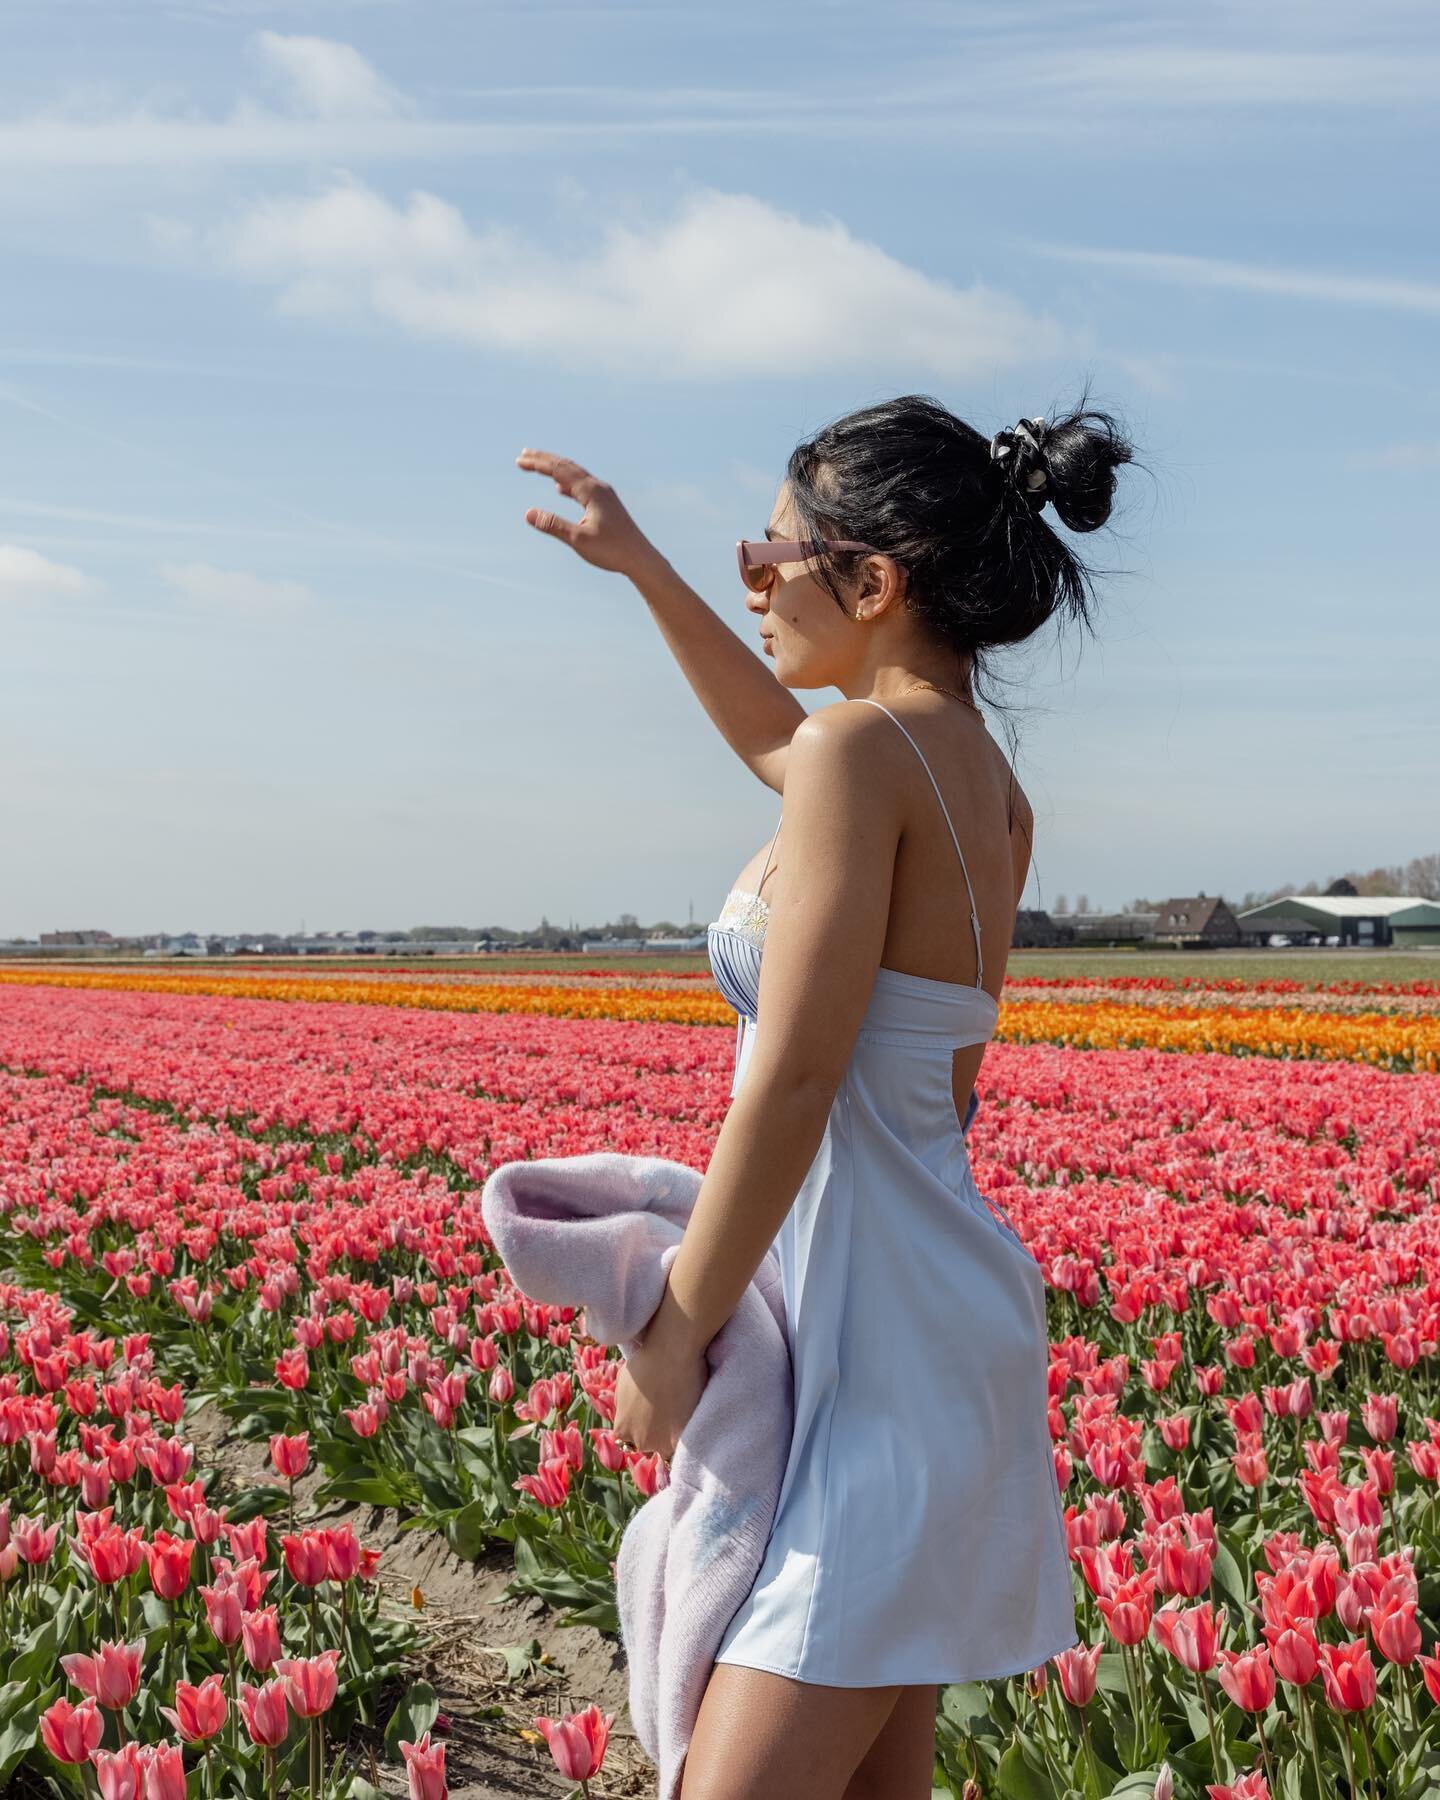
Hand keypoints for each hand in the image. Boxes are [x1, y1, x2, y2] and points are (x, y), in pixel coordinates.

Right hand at [515, 448, 662, 578]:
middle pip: (567, 466)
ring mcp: (604, 494)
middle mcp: (598, 487)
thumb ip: (553, 525)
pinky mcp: (607, 504)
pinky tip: (560, 489)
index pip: (559, 470)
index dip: (538, 464)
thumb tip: (528, 513)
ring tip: (539, 466)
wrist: (641, 559)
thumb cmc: (612, 551)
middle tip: (523, 454)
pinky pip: (582, 486)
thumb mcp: (578, 539)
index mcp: (591, 492)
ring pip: (575, 474)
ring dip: (555, 468)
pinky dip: (567, 482)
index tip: (519, 461)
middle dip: (544, 459)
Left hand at [611, 1311, 709, 1463]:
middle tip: (668, 1416)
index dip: (642, 1429)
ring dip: (672, 1438)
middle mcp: (639, 1441)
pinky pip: (684, 1446)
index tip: (653, 1419)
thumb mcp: (622, 1383)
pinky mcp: (681, 1440)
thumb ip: (622, 1404)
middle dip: (656, 1435)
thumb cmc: (644, 1362)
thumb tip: (623, 1411)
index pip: (630, 1441)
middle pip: (648, 1447)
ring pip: (667, 1450)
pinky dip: (687, 1436)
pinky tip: (691, 1420)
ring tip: (682, 1419)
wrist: (669, 1355)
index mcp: (622, 1429)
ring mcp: (661, 1444)